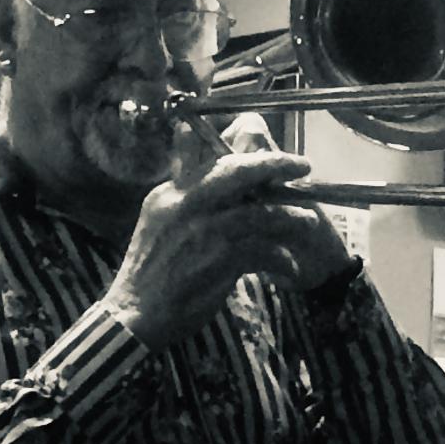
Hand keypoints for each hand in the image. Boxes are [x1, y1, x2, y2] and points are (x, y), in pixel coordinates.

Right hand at [101, 121, 352, 349]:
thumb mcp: (158, 212)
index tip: (278, 157)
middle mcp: (186, 206)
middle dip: (276, 165)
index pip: (214, 161)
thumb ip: (180, 176)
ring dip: (291, 218)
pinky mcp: (220, 263)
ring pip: (260, 214)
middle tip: (304, 166)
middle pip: (239, 173)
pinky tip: (288, 266)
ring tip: (308, 221)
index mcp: (172, 193)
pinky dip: (281, 258)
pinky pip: (263, 251)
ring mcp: (204, 233)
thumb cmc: (150, 265)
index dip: (252, 155)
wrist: (136, 312)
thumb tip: (186, 131)